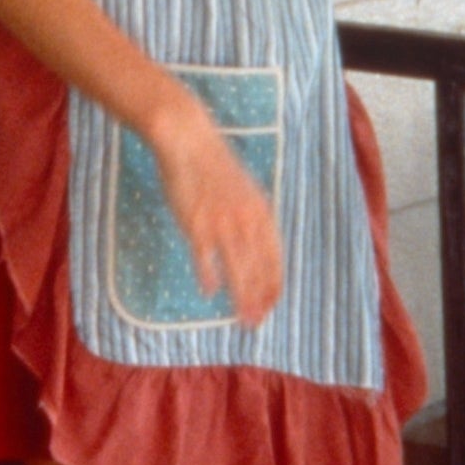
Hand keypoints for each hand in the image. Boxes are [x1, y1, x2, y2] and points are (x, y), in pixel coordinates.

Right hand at [149, 94, 283, 326]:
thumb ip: (250, 219)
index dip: (274, 284)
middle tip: (256, 322)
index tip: (272, 305)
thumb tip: (252, 246)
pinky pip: (205, 258)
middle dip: (259, 299)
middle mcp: (246, 221)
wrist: (190, 141)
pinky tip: (209, 292)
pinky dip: (209, 277)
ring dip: (240, 297)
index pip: (274, 257)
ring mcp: (221, 223)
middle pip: (258, 269)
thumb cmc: (214, 166)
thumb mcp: (244, 191)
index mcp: (261, 212)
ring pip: (236, 269)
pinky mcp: (197, 223)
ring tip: (240, 317)